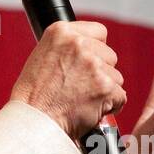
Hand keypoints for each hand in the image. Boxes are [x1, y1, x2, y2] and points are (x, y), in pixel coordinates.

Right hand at [10, 21, 126, 142]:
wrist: (34, 122)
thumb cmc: (33, 96)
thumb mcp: (42, 56)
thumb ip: (66, 47)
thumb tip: (88, 48)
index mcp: (61, 32)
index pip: (99, 32)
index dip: (96, 49)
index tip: (87, 62)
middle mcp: (78, 44)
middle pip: (110, 55)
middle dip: (101, 72)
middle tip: (81, 87)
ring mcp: (93, 65)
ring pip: (116, 77)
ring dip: (105, 90)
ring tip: (82, 100)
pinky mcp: (105, 86)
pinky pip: (120, 96)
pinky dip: (110, 107)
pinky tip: (90, 110)